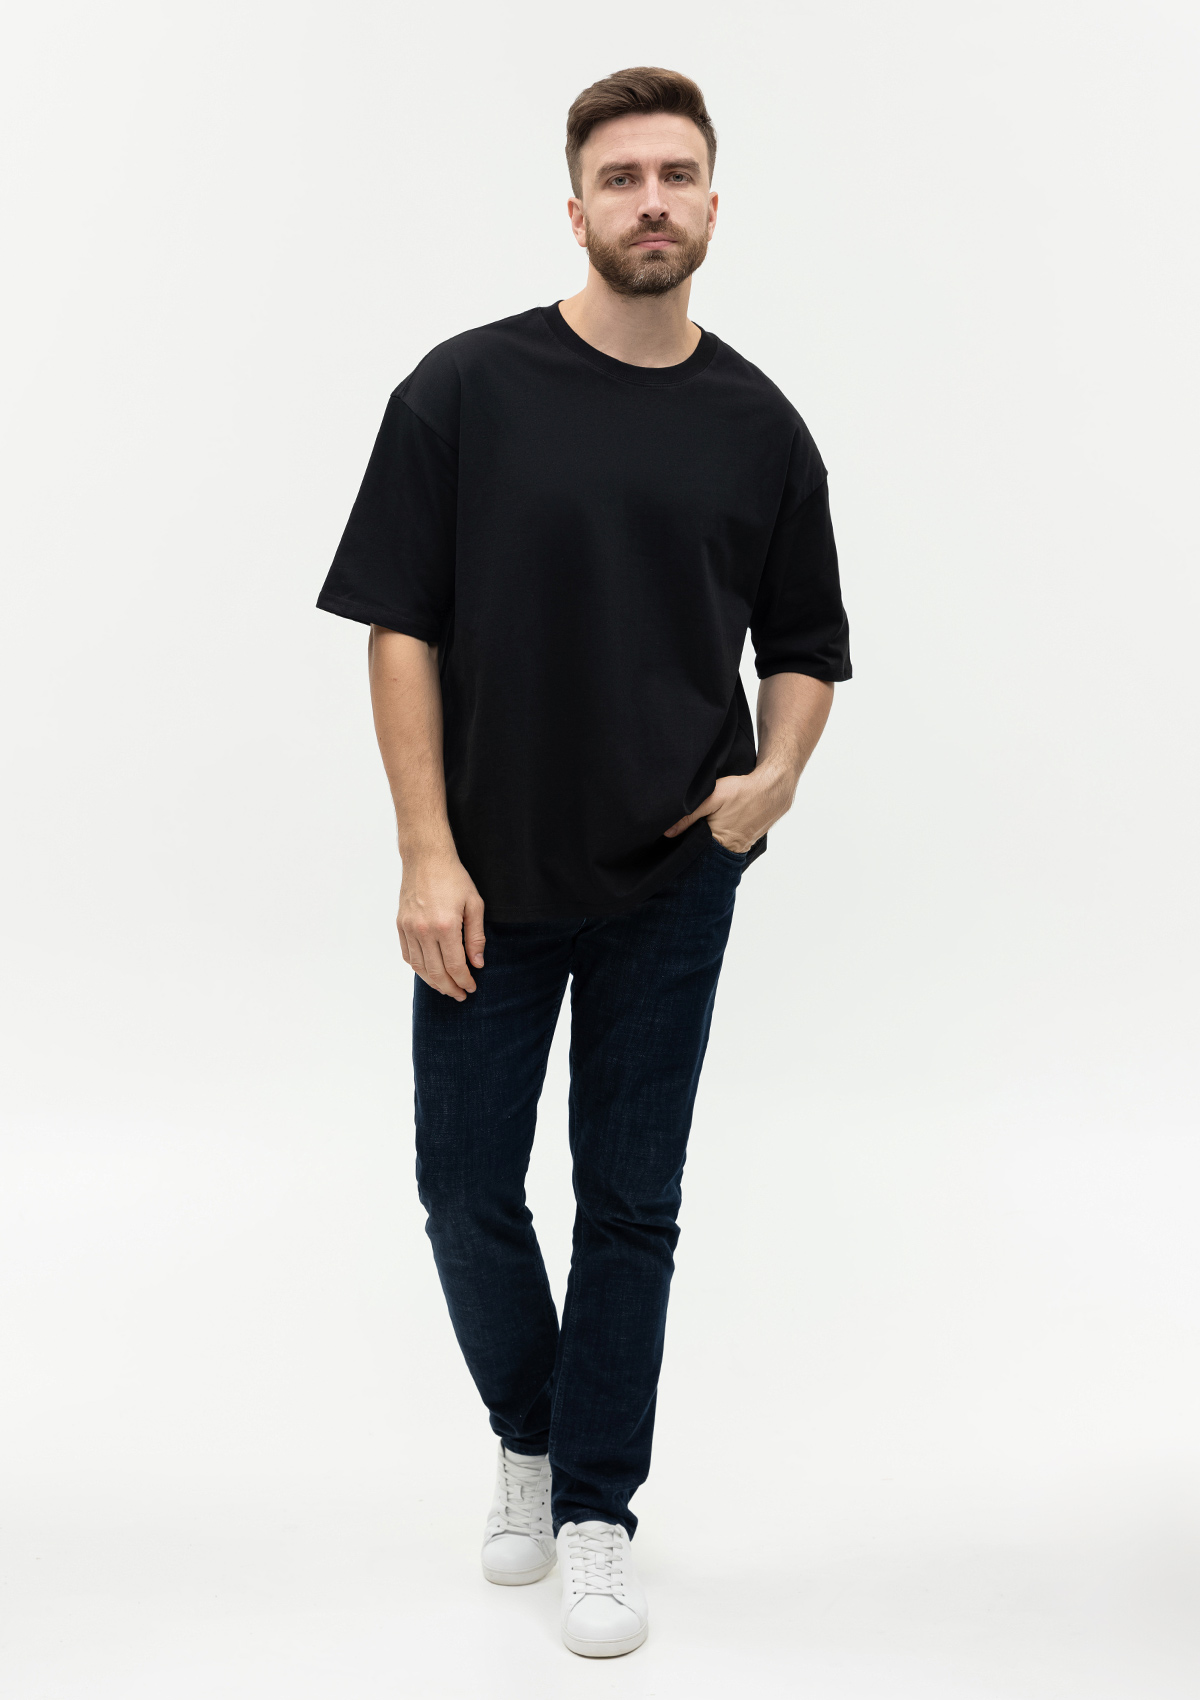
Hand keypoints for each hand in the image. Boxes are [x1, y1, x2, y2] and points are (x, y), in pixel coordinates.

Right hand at [396, 853, 485, 1001]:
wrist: (426, 858)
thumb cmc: (454, 878)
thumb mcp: (474, 904)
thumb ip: (476, 937)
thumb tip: (477, 963)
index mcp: (445, 926)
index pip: (455, 966)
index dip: (464, 981)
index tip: (471, 988)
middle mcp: (424, 930)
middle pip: (436, 972)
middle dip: (450, 987)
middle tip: (460, 995)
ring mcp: (409, 928)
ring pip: (420, 967)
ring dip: (433, 982)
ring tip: (446, 988)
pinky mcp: (400, 924)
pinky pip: (408, 955)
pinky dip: (418, 968)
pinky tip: (429, 972)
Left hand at [663, 769, 791, 853]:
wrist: (773, 789)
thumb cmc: (742, 791)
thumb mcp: (712, 797)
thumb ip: (689, 815)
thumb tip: (667, 833)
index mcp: (720, 842)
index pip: (695, 852)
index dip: (685, 846)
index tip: (674, 841)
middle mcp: (732, 850)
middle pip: (706, 853)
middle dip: (696, 846)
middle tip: (686, 835)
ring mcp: (741, 847)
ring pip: (718, 849)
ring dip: (710, 843)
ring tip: (703, 830)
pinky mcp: (748, 841)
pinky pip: (730, 845)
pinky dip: (722, 839)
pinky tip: (719, 828)